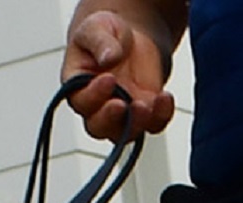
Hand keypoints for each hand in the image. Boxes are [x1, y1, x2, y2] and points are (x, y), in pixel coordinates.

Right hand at [62, 10, 176, 139]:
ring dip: (135, 124)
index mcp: (77, 88)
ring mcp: (122, 114)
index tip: (109, 78)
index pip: (81, 101)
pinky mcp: (145, 112)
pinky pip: (153, 124)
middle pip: (98, 127)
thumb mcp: (97, 28)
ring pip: (125, 133)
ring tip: (147, 105)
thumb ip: (99, 41)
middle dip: (109, 119)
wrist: (130, 40)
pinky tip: (165, 97)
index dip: (93, 95)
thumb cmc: (105, 34)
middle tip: (122, 105)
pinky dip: (160, 116)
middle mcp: (96, 108)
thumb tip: (109, 58)